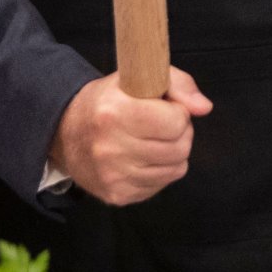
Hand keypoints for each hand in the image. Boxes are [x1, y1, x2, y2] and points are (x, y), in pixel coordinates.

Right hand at [49, 68, 212, 206]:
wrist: (66, 133)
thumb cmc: (110, 101)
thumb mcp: (139, 77)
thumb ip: (179, 84)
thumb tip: (204, 107)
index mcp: (114, 112)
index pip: (175, 122)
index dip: (178, 112)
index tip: (166, 107)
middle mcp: (110, 147)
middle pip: (180, 147)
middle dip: (180, 133)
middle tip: (162, 124)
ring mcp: (113, 176)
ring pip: (176, 168)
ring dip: (173, 152)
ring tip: (153, 139)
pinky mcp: (117, 195)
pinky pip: (162, 184)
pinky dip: (160, 170)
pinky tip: (143, 157)